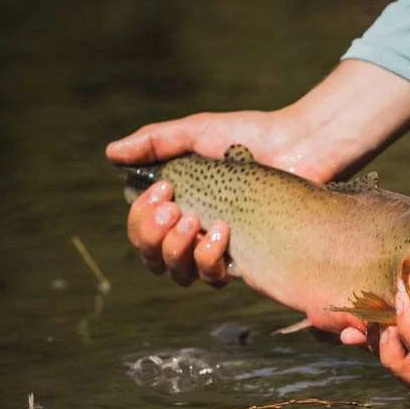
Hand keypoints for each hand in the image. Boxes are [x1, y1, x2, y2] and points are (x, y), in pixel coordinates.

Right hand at [110, 109, 327, 286]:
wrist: (297, 146)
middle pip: (152, 257)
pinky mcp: (247, 258)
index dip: (141, 218)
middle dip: (153, 235)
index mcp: (177, 204)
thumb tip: (111, 153)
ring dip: (177, 250)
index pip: (140, 229)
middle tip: (176, 207)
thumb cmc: (249, 136)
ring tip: (197, 221)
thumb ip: (155, 142)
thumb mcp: (196, 132)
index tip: (162, 189)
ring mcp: (219, 247)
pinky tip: (223, 232)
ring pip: (179, 274)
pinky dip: (209, 259)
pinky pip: (215, 277)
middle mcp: (194, 230)